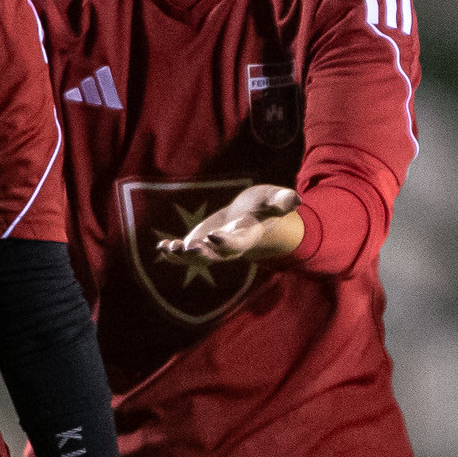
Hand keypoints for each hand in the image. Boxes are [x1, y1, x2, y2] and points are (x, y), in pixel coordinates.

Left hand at [160, 185, 302, 263]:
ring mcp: (214, 247)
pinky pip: (186, 252)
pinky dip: (173, 252)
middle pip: (215, 256)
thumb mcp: (275, 199)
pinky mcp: (202, 243)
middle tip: (189, 248)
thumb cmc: (265, 205)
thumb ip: (283, 201)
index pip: (236, 243)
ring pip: (198, 257)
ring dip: (183, 256)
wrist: (253, 215)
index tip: (211, 236)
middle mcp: (229, 246)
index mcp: (247, 236)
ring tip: (169, 248)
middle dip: (202, 254)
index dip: (224, 243)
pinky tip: (161, 247)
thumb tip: (296, 199)